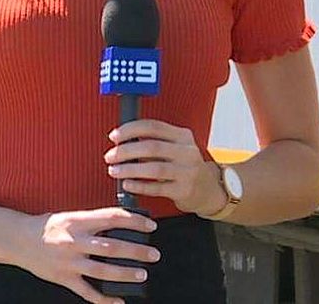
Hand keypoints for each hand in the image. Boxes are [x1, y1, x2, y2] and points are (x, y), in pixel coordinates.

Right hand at [14, 208, 160, 303]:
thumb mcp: (71, 216)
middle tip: (154, 254)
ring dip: (124, 274)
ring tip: (142, 275)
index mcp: (78, 221)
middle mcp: (74, 241)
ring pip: (101, 270)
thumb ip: (94, 221)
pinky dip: (103, 299)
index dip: (134, 222)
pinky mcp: (63, 278)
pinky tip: (118, 301)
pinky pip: (86, 292)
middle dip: (135, 251)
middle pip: (110, 247)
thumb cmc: (49, 226)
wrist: (19, 240)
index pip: (112, 218)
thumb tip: (123, 225)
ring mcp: (69, 262)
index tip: (151, 226)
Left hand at [104, 119, 227, 215]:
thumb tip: (123, 140)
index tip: (114, 136)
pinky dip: (139, 186)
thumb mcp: (176, 148)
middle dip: (126, 151)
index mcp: (182, 136)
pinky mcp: (184, 190)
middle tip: (110, 156)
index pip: (153, 126)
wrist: (208, 189)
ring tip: (114, 171)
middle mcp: (187, 151)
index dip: (130, 130)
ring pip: (153, 168)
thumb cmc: (184, 166)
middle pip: (151, 147)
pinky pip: (157, 188)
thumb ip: (155, 141)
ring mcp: (187, 172)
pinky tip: (127, 184)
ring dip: (129, 169)